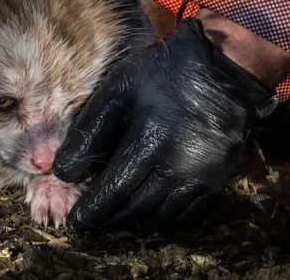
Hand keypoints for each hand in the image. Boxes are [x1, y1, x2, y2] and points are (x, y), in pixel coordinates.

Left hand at [53, 18, 276, 232]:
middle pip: (136, 209)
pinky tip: (148, 212)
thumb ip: (89, 130)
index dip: (92, 211)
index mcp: (151, 142)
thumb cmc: (164, 73)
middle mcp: (179, 167)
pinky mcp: (219, 179)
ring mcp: (203, 176)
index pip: (114, 191)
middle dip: (109, 220)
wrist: (225, 66)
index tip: (74, 224)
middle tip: (90, 224)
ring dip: (134, 221)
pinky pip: (188, 212)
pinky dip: (163, 217)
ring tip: (113, 219)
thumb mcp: (118, 90)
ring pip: (162, 215)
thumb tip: (64, 171)